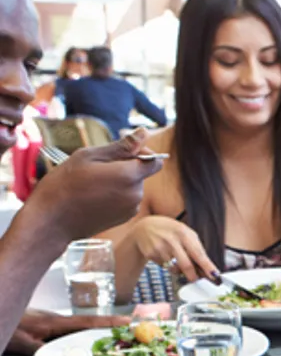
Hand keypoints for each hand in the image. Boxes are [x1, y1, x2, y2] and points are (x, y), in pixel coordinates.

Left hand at [5, 310, 129, 355]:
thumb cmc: (9, 326)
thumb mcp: (22, 342)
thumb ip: (41, 351)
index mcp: (55, 323)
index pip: (88, 322)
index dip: (109, 322)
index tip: (127, 321)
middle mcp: (58, 320)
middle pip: (89, 324)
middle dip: (110, 326)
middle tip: (130, 329)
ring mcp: (54, 321)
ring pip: (81, 327)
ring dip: (98, 330)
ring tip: (116, 336)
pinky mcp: (48, 325)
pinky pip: (72, 330)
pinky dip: (84, 333)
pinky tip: (87, 341)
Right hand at [24, 128, 162, 243]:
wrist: (50, 222)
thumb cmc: (64, 185)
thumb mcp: (88, 156)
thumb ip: (121, 146)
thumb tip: (144, 133)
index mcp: (129, 176)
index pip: (156, 161)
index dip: (143, 153)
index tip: (123, 152)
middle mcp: (136, 194)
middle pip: (141, 173)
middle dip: (124, 168)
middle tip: (95, 170)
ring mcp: (130, 209)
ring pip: (132, 186)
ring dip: (118, 182)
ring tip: (91, 185)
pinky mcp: (124, 219)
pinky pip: (126, 199)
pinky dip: (115, 195)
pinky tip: (93, 197)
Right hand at [131, 216, 219, 283]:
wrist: (144, 227)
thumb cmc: (170, 230)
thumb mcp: (185, 232)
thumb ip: (196, 247)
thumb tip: (205, 266)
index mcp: (184, 234)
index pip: (198, 253)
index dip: (207, 266)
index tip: (214, 276)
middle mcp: (172, 241)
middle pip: (186, 265)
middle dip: (193, 276)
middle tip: (197, 279)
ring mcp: (160, 248)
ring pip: (175, 269)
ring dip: (180, 270)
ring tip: (177, 259)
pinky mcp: (151, 255)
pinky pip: (165, 267)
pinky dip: (169, 265)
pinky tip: (166, 255)